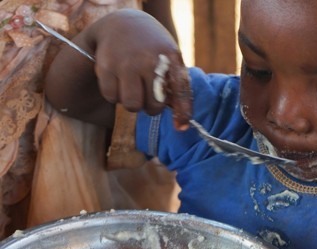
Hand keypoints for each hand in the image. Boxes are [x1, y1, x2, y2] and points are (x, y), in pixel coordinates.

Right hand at [87, 9, 190, 129]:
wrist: (122, 23)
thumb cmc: (152, 50)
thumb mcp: (170, 59)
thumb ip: (178, 89)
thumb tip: (181, 127)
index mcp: (170, 56)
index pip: (180, 90)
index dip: (182, 112)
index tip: (182, 127)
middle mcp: (148, 59)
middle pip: (152, 106)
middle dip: (151, 107)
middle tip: (148, 95)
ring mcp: (126, 62)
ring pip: (131, 105)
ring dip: (132, 103)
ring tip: (134, 88)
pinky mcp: (105, 66)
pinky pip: (111, 97)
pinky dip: (114, 95)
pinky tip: (118, 81)